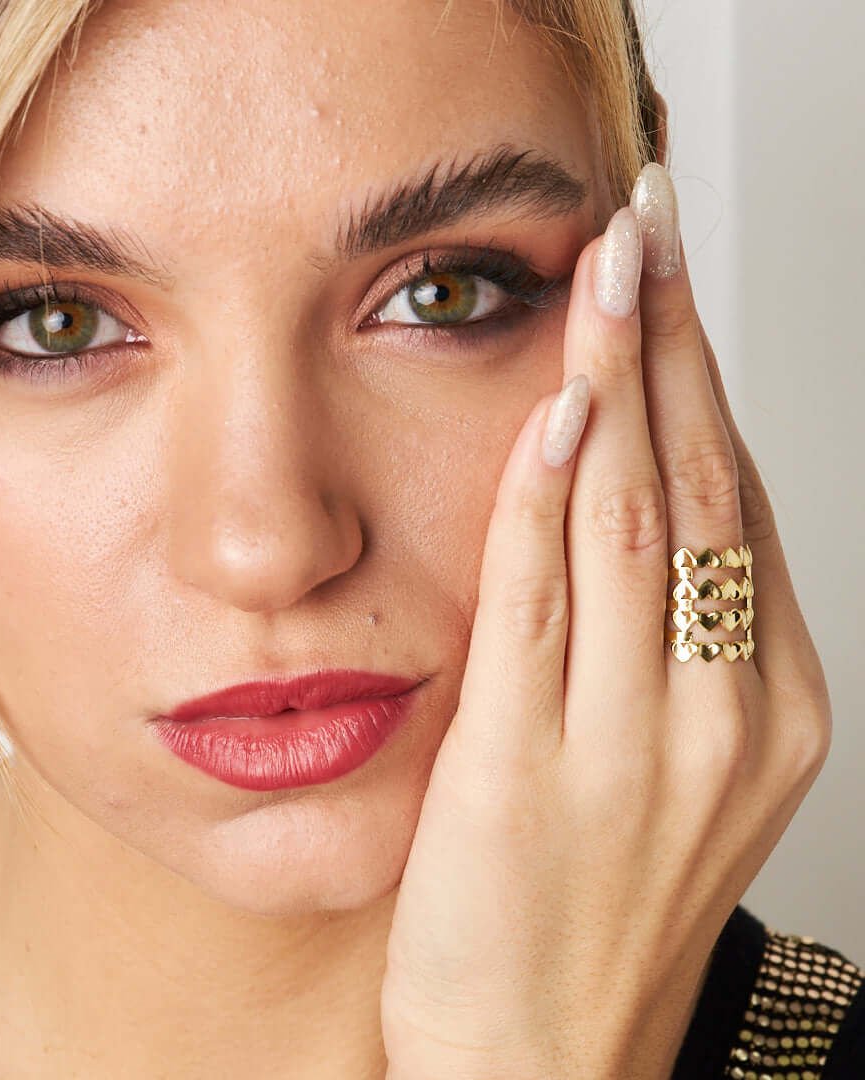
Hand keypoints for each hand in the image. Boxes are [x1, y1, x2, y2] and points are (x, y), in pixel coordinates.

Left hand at [378, 165, 831, 1079]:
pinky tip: (555, 412)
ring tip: (609, 275)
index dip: (704, 387)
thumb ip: (653, 650)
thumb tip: (620, 515)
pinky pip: (544, 601)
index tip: (674, 295)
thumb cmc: (591, 920)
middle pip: (697, 490)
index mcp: (763, 715)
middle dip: (673, 346)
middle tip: (649, 235)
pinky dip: (549, 497)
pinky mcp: (531, 769)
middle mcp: (720, 719)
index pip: (732, 511)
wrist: (542, 1069)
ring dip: (622, 384)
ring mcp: (635, 746)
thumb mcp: (660, 776)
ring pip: (635, 524)